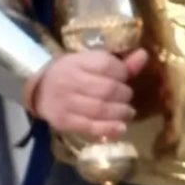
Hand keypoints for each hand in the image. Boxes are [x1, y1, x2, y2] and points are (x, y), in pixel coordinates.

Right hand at [29, 47, 147, 137]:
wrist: (40, 89)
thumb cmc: (72, 72)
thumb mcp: (91, 62)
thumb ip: (119, 62)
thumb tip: (144, 55)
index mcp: (78, 62)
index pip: (106, 65)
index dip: (122, 72)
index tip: (124, 77)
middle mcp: (70, 81)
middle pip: (106, 89)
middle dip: (124, 94)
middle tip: (127, 96)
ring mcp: (66, 103)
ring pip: (100, 109)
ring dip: (120, 112)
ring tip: (128, 112)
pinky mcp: (64, 122)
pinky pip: (90, 127)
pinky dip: (109, 129)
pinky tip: (121, 127)